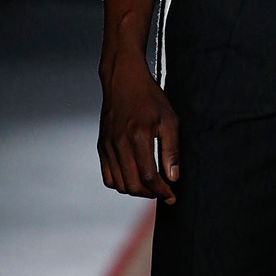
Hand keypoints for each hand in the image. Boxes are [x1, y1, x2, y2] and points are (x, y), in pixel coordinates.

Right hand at [98, 53, 179, 203]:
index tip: (171, 195)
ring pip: (119, 184)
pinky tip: (134, 177)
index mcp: (138, 136)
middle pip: (132, 185)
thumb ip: (171, 149)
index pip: (148, 177)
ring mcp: (108, 146)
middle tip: (163, 191)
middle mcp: (119, 144)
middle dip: (150, 194)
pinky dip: (121, 183)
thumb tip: (173, 176)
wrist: (124, 80)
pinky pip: (108, 176)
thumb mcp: (169, 119)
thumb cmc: (149, 97)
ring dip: (136, 190)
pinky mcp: (102, 146)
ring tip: (150, 186)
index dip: (161, 190)